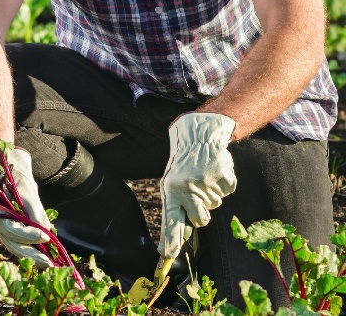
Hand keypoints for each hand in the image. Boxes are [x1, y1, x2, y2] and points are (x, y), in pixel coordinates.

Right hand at [0, 147, 53, 266]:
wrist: (7, 168)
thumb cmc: (15, 176)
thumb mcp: (26, 189)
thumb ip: (35, 210)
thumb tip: (47, 232)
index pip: (11, 230)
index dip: (29, 236)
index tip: (46, 238)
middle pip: (13, 244)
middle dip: (32, 255)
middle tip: (49, 263)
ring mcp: (2, 227)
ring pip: (15, 246)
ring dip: (32, 255)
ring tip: (48, 263)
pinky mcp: (10, 228)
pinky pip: (18, 242)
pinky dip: (30, 249)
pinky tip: (43, 254)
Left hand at [158, 113, 235, 258]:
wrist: (199, 139)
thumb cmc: (183, 167)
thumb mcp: (172, 185)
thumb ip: (175, 209)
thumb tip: (175, 241)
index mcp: (171, 191)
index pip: (170, 221)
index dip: (170, 240)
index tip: (168, 256)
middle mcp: (187, 189)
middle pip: (200, 220)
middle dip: (200, 215)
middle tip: (197, 198)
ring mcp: (207, 183)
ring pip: (214, 205)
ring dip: (211, 196)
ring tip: (203, 178)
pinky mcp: (224, 177)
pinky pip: (227, 193)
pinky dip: (222, 185)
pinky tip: (214, 173)